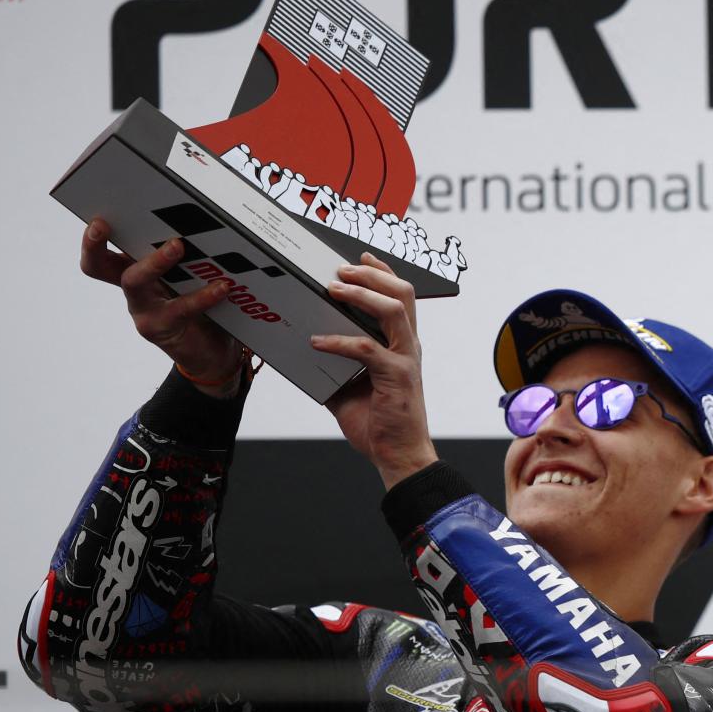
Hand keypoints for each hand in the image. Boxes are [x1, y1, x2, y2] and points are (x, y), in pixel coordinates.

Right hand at [80, 219, 244, 396]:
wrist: (212, 351)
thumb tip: (202, 218)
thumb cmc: (202, 305)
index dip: (91, 239)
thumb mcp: (190, 274)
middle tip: (103, 225)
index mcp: (135, 269)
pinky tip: (221, 286)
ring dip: (154, 261)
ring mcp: (144, 310)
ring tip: (177, 245)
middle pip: (100, 266)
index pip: (102, 252)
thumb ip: (189, 253)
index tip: (96, 219)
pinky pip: (180, 308)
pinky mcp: (163, 328)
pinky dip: (202, 296)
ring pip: (135, 282)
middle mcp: (133, 288)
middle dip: (96, 245)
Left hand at [311, 253, 438, 488]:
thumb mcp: (349, 387)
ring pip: (393, 310)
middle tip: (342, 268)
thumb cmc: (379, 422)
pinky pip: (368, 349)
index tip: (360, 256)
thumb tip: (304, 350)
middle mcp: (408, 346)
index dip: (382, 271)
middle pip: (403, 293)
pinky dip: (340, 341)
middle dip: (372, 273)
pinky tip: (317, 341)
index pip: (400, 296)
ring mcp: (405, 360)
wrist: (398, 455)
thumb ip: (335, 365)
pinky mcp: (397, 377)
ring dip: (363, 294)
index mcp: (402, 345)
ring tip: (334, 287)